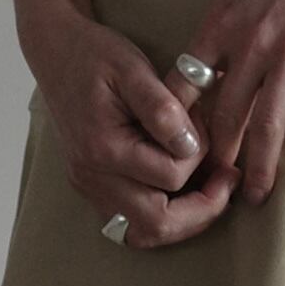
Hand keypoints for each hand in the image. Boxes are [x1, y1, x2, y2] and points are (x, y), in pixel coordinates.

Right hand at [25, 7, 236, 249]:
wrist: (56, 52)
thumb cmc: (95, 55)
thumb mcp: (133, 68)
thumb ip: (162, 108)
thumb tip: (188, 145)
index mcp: (103, 148)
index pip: (170, 177)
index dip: (200, 156)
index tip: (205, 127)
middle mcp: (92, 177)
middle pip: (158, 224)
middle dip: (203, 209)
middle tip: (228, 180)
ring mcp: (90, 187)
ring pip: (144, 233)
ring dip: (184, 220)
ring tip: (212, 192)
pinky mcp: (93, 187)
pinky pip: (131, 224)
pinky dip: (163, 215)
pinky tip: (183, 192)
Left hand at [166, 0, 284, 201]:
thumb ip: (218, 24)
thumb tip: (203, 56)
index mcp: (218, 28)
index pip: (185, 88)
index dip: (177, 125)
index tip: (173, 152)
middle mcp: (248, 48)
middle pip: (224, 116)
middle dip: (216, 158)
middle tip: (212, 187)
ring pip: (268, 125)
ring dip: (261, 167)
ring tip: (256, 197)